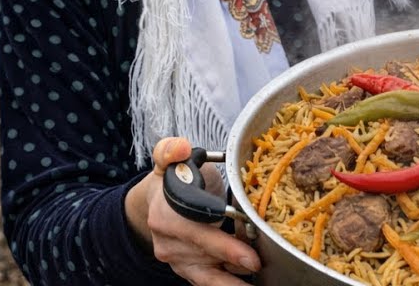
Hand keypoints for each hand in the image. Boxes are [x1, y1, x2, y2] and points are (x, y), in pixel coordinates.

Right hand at [125, 136, 260, 284]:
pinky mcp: (188, 271)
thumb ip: (172, 151)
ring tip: (263, 282)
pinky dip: (230, 285)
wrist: (155, 204)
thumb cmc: (175, 180)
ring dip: (236, 280)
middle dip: (236, 260)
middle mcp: (169, 244)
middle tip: (261, 265)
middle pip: (208, 257)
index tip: (249, 256)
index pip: (197, 234)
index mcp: (165, 217)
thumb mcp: (171, 159)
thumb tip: (180, 148)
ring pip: (210, 277)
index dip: (224, 246)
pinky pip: (210, 283)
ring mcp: (177, 261)